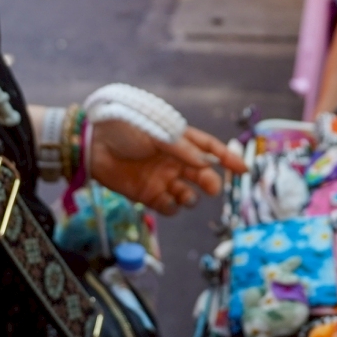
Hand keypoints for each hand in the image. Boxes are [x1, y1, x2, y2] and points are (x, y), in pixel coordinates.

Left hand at [87, 120, 245, 213]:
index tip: (243, 170)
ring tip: (184, 194)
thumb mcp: (157, 133)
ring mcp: (161, 178)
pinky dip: (172, 207)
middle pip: (201, 175)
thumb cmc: (125, 128)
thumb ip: (182, 149)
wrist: (92, 143)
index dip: (227, 158)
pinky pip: (168, 206)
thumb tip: (207, 163)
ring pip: (187, 193)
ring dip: (191, 197)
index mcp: (178, 140)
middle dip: (210, 182)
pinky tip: (168, 202)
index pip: (209, 149)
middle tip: (212, 187)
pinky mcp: (147, 194)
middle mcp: (173, 160)